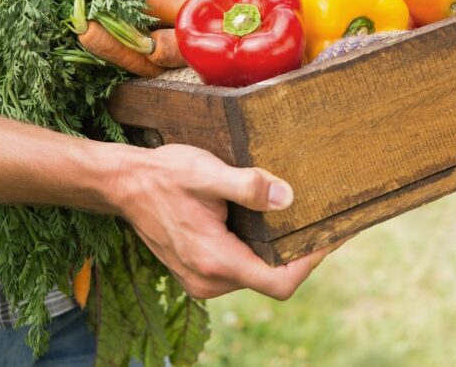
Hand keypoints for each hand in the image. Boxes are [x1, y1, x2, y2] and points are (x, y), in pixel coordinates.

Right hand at [108, 144, 337, 299]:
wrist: (124, 184)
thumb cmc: (164, 175)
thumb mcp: (207, 172)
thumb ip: (248, 186)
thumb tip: (287, 197)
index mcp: (215, 260)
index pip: (279, 283)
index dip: (310, 263)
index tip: (332, 235)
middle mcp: (209, 280)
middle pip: (273, 281)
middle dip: (301, 255)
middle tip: (326, 223)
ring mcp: (202, 280)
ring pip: (257, 276)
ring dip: (280, 253)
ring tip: (301, 221)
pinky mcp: (199, 272)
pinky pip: (240, 270)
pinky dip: (260, 252)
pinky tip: (268, 225)